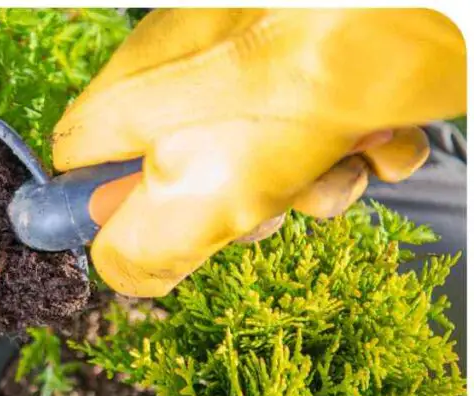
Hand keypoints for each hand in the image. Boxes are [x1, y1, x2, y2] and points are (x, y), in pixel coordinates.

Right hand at [52, 8, 465, 296]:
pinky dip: (361, 145)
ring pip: (270, 156)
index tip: (168, 230)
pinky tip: (379, 135)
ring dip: (314, 183)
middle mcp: (183, 72)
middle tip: (268, 200)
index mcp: (131, 97)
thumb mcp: (197, 192)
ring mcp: (253, 61)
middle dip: (242, 206)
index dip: (116, 212)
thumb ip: (139, 249)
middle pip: (188, 171)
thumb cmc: (302, 80)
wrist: (406, 7)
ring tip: (339, 161)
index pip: (81, 166)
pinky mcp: (318, 58)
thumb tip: (123, 276)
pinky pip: (328, 122)